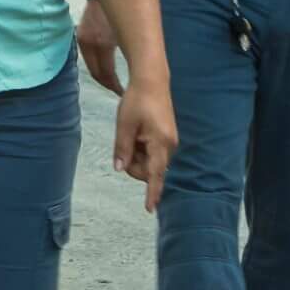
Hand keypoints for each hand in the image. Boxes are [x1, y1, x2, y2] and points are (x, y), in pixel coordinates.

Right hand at [76, 1, 123, 95]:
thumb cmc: (120, 12)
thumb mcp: (128, 34)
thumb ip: (132, 52)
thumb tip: (137, 73)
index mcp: (101, 43)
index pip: (105, 74)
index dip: (114, 86)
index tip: (124, 92)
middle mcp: (88, 43)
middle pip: (96, 74)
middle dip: (109, 84)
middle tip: (120, 92)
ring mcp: (83, 40)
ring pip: (92, 67)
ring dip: (103, 77)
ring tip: (115, 83)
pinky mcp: (81, 37)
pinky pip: (89, 59)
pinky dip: (98, 67)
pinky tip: (107, 69)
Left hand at [111, 77, 176, 211]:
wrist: (152, 80)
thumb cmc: (137, 100)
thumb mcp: (124, 125)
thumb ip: (122, 149)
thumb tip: (119, 168)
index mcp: (160, 143)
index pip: (155, 174)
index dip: (151, 192)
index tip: (150, 209)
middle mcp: (170, 146)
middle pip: (149, 170)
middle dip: (134, 163)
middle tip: (125, 141)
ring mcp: (170, 142)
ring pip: (149, 162)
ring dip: (137, 154)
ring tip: (132, 132)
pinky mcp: (167, 138)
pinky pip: (152, 152)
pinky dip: (142, 148)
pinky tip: (138, 132)